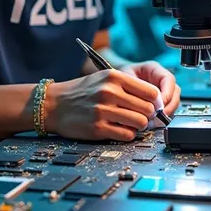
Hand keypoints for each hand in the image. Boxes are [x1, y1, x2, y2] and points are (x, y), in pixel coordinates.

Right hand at [43, 69, 158, 141]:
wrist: (53, 104)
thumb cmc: (81, 91)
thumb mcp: (103, 78)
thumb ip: (128, 86)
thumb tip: (156, 101)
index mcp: (113, 76)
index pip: (150, 91)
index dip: (155, 101)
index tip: (153, 106)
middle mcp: (109, 92)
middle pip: (148, 108)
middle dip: (148, 115)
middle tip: (141, 117)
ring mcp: (103, 110)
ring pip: (140, 122)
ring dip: (139, 125)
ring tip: (131, 123)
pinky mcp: (98, 128)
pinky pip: (127, 134)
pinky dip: (128, 134)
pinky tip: (120, 129)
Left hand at [119, 60, 179, 127]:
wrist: (113, 84)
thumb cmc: (118, 78)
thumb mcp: (125, 78)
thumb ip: (136, 86)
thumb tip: (148, 100)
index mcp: (154, 69)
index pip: (168, 79)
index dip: (167, 93)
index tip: (160, 104)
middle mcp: (160, 80)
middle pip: (175, 93)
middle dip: (169, 106)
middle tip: (159, 116)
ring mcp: (162, 92)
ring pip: (173, 103)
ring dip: (166, 113)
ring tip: (154, 121)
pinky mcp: (160, 103)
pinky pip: (167, 110)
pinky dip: (161, 118)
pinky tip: (153, 122)